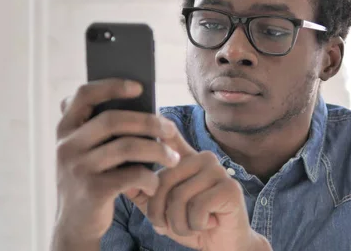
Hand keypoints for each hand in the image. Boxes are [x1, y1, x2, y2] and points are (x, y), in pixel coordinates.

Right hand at [52, 79, 181, 245]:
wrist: (76, 224)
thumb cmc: (92, 177)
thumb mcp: (88, 151)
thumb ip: (103, 129)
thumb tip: (143, 104)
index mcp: (66, 129)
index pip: (84, 94)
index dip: (112, 86)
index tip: (139, 87)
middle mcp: (67, 146)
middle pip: (114, 120)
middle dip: (149, 122)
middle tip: (171, 130)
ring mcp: (78, 168)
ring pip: (127, 147)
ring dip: (158, 151)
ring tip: (174, 158)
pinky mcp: (92, 191)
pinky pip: (132, 175)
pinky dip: (150, 178)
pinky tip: (156, 183)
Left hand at [126, 121, 271, 250]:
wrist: (224, 245)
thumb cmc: (192, 224)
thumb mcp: (163, 210)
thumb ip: (145, 193)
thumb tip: (121, 175)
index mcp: (186, 160)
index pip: (170, 136)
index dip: (159, 126)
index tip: (151, 113)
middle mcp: (203, 158)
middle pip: (163, 181)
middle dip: (159, 213)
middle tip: (168, 227)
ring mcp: (218, 171)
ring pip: (179, 198)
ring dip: (179, 224)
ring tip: (191, 226)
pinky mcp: (229, 188)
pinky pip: (197, 208)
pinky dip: (196, 226)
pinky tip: (208, 224)